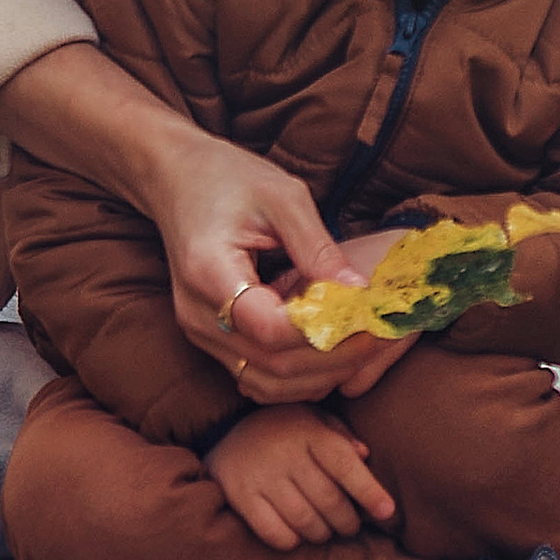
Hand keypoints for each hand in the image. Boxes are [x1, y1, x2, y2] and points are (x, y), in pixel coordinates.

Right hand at [152, 129, 409, 406]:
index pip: (269, 328)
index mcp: (209, 272)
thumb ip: (318, 247)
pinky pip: (257, 375)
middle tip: (383, 336)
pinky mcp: (212, 339)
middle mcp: (198, 315)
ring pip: (266, 382)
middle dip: (335, 358)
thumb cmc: (227, 177)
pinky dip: (298, 373)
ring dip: (320, 374)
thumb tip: (359, 292)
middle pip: (272, 365)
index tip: (369, 317)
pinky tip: (328, 347)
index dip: (322, 331)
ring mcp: (200, 332)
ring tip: (363, 345)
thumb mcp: (281, 196)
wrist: (175, 179)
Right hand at [205, 402, 398, 552]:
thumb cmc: (284, 430)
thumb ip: (340, 436)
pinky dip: (292, 541)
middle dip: (348, 521)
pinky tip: (297, 534)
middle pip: (329, 500)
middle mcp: (284, 453)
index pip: (345, 464)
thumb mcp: (313, 420)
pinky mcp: (240, 496)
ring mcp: (260, 475)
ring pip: (305, 521)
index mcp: (308, 432)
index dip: (369, 491)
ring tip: (325, 531)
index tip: (388, 511)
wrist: (225, 432)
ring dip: (322, 534)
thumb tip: (365, 455)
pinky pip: (275, 533)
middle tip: (350, 526)